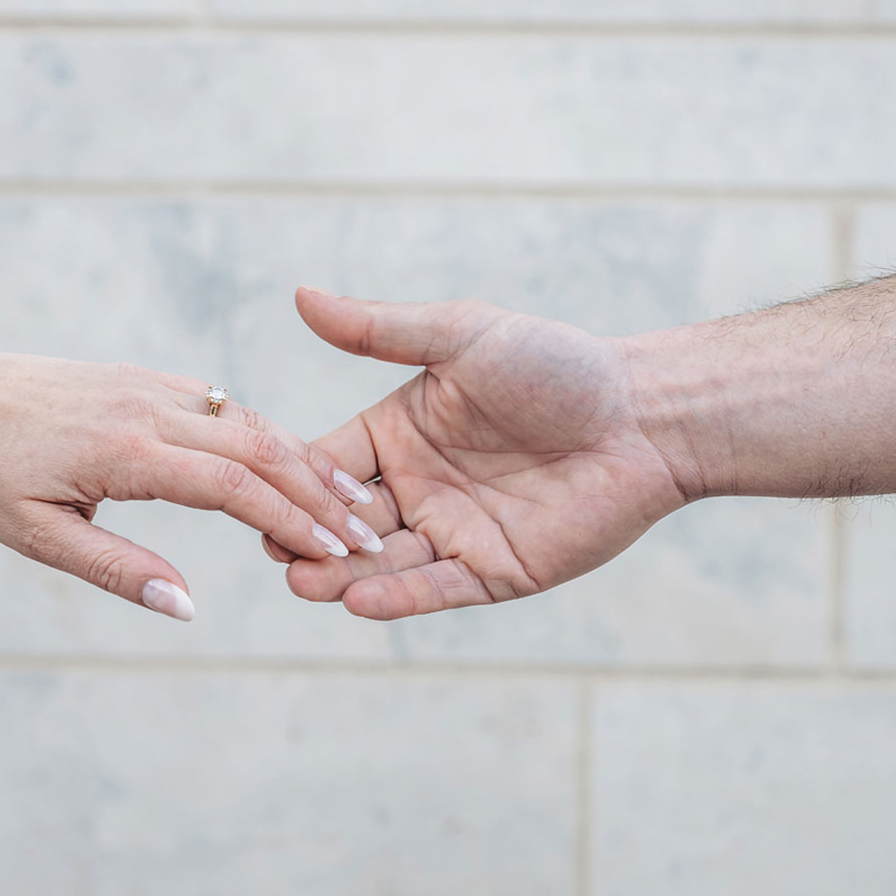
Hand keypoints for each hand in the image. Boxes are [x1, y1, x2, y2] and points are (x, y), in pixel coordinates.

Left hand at [0, 327, 378, 620]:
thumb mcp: (37, 536)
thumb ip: (116, 569)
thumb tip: (186, 606)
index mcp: (127, 451)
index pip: (234, 487)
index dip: (293, 521)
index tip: (338, 551)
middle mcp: (151, 408)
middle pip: (260, 447)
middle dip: (320, 492)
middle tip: (368, 532)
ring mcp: (151, 385)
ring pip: (249, 419)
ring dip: (303, 458)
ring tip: (348, 498)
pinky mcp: (145, 377)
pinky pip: (222, 403)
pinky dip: (266, 432)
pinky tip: (292, 459)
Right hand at [277, 290, 688, 619]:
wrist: (645, 415)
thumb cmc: (558, 365)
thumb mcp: (461, 337)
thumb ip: (379, 330)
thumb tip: (301, 295)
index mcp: (400, 433)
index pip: (328, 461)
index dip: (293, 476)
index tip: (250, 489)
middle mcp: (418, 487)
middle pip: (345, 520)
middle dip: (308, 535)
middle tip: (271, 547)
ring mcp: (454, 533)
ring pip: (382, 563)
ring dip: (341, 575)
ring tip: (302, 581)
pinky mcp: (495, 571)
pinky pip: (436, 588)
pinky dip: (398, 597)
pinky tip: (359, 599)